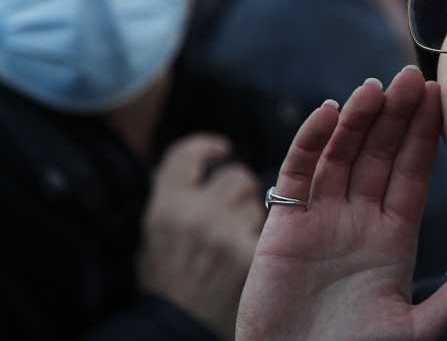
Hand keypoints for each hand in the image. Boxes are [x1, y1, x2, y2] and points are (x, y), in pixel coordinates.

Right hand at [139, 134, 265, 339]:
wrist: (178, 328)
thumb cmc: (167, 284)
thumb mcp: (155, 235)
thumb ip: (178, 199)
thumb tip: (200, 167)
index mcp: (165, 206)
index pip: (188, 155)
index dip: (206, 148)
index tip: (220, 150)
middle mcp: (194, 214)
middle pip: (237, 177)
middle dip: (240, 192)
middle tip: (233, 215)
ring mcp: (224, 233)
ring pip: (259, 202)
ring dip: (253, 216)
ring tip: (237, 242)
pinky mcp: (249, 253)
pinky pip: (268, 230)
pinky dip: (261, 240)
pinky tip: (249, 257)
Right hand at [235, 67, 446, 340]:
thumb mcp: (416, 328)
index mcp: (393, 238)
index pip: (411, 173)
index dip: (422, 135)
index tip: (438, 97)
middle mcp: (358, 221)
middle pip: (378, 155)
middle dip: (394, 116)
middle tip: (411, 75)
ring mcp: (320, 220)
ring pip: (341, 156)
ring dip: (357, 120)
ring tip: (375, 87)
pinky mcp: (284, 227)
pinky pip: (297, 175)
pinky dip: (310, 142)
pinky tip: (327, 112)